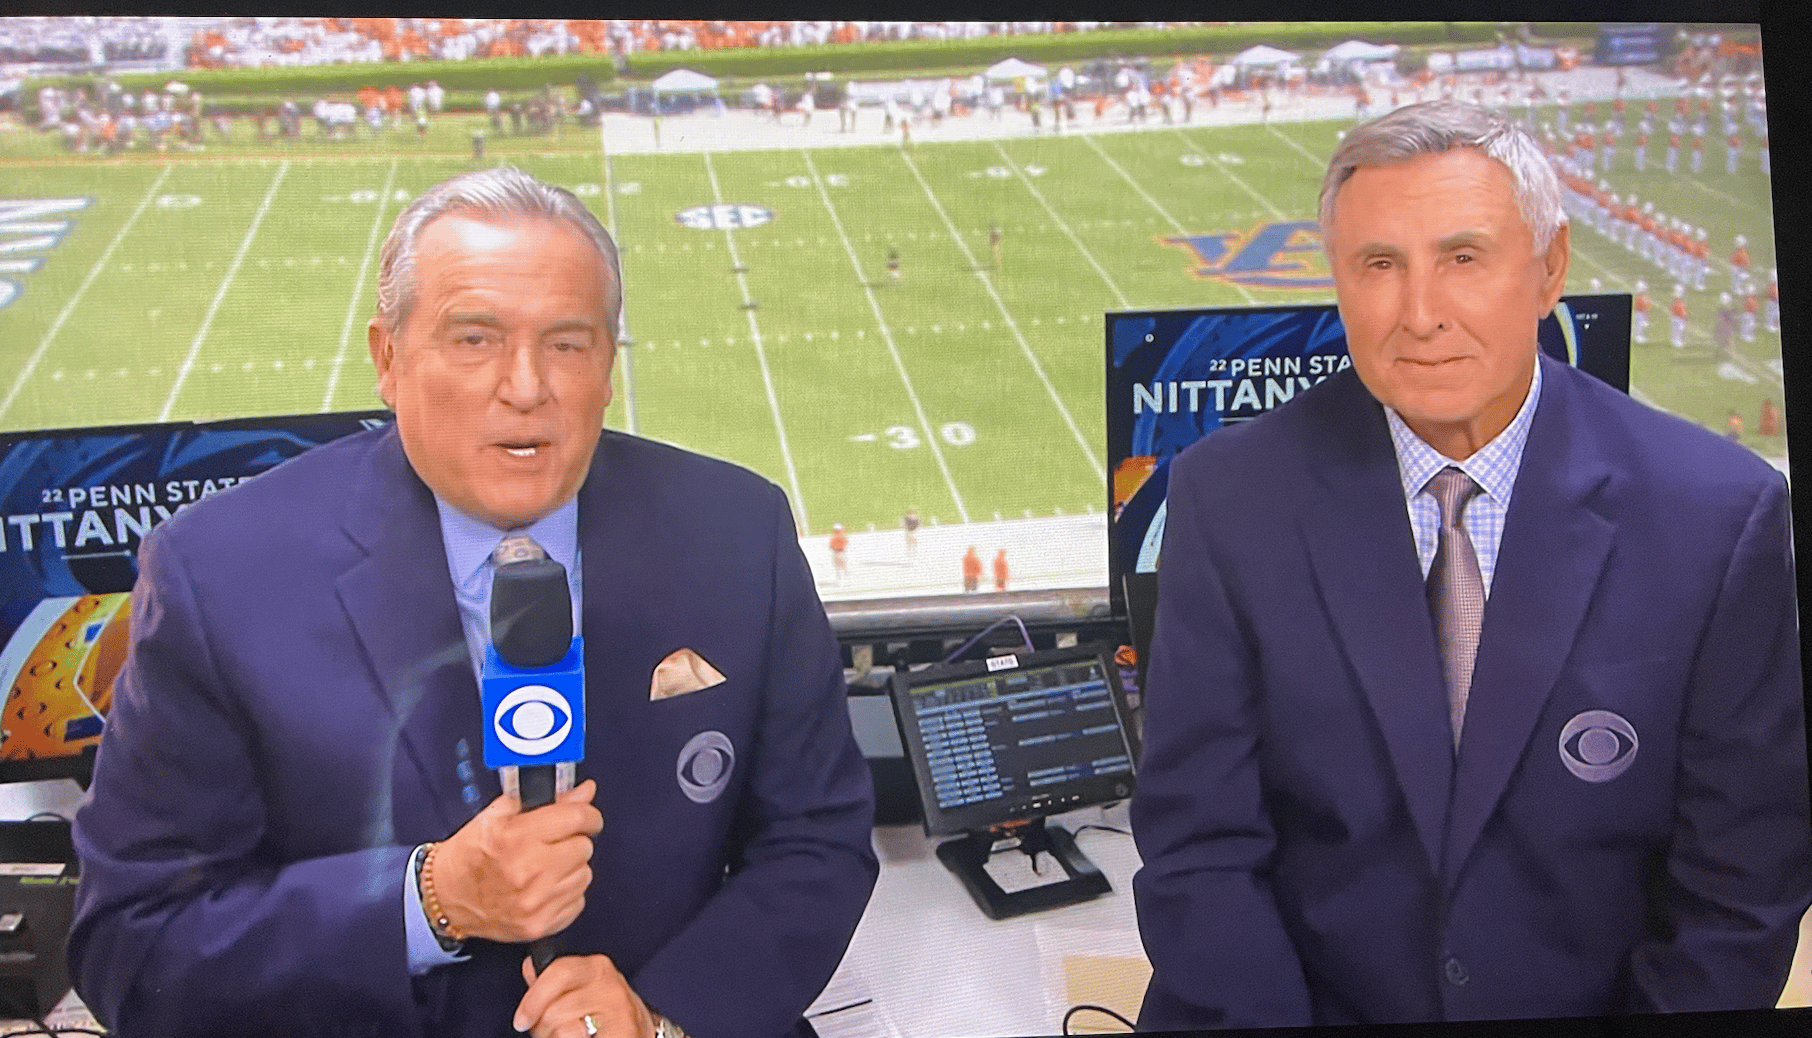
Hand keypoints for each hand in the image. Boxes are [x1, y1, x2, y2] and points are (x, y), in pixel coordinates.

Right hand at [432, 779, 602, 942]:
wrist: (446, 899)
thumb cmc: (469, 855)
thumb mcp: (497, 817)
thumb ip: (546, 801)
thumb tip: (584, 792)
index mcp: (517, 838)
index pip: (577, 818)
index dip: (587, 814)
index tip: (584, 816)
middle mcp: (529, 871)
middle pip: (584, 847)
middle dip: (573, 841)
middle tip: (553, 844)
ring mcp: (535, 902)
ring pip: (584, 875)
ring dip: (571, 869)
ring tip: (545, 867)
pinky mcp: (540, 925)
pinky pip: (578, 901)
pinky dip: (566, 894)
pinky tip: (544, 888)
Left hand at [514, 954, 653, 1037]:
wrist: (638, 1033)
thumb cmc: (605, 1014)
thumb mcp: (580, 990)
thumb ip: (553, 980)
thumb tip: (530, 966)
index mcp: (597, 967)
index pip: (559, 972)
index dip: (533, 999)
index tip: (522, 1019)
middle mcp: (610, 984)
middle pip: (556, 1007)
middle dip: (544, 1026)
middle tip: (548, 1033)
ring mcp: (619, 1009)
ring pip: (566, 1028)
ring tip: (570, 1037)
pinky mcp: (623, 1030)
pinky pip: (579, 1037)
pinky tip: (586, 1037)